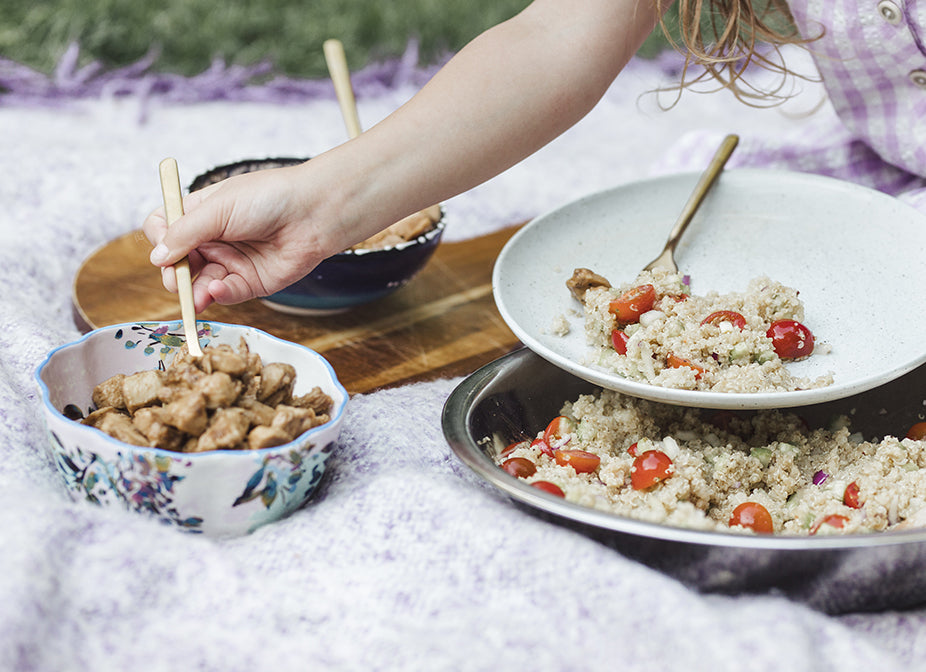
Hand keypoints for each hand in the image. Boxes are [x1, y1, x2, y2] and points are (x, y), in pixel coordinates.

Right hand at [143, 163, 334, 311]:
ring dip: (193, 291)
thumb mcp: (218, 208)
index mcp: (201, 213)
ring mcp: (231, 262)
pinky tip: (215, 292)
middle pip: (178, 262)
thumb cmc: (269, 198)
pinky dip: (218, 295)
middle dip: (173, 274)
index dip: (160, 239)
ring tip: (194, 296)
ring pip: (200, 283)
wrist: (314, 213)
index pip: (164, 228)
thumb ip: (185, 232)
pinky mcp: (250, 282)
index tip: (164, 246)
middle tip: (176, 279)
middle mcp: (213, 239)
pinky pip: (226, 294)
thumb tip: (156, 257)